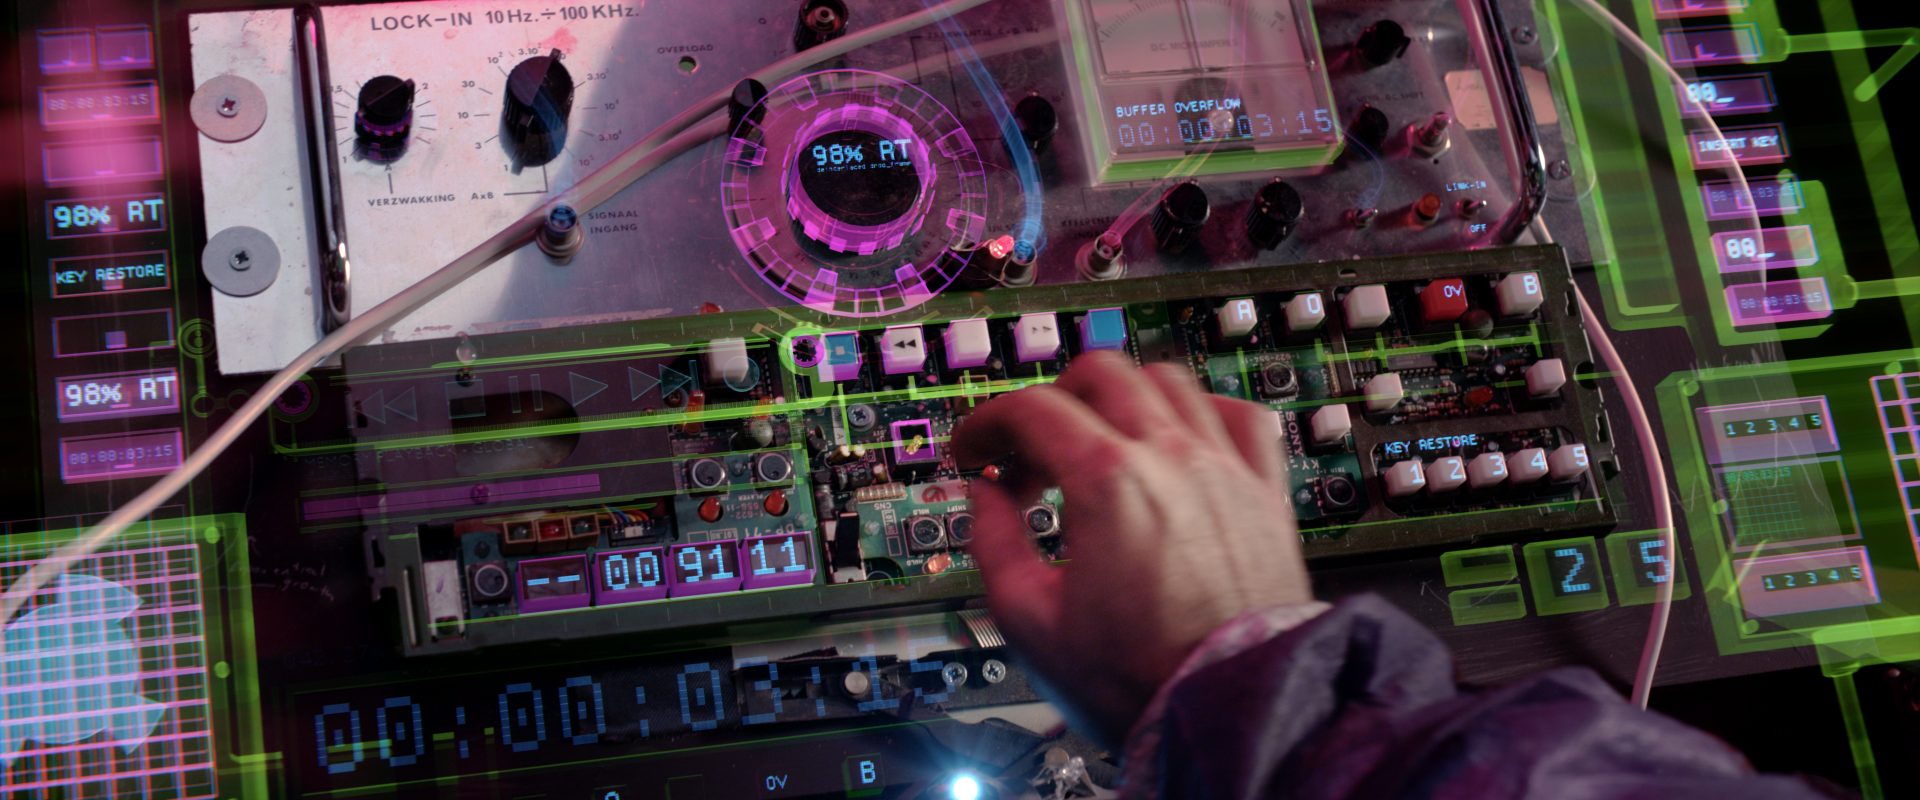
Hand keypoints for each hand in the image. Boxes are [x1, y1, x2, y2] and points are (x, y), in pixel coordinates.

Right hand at [953, 350, 1312, 746]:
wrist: (1226, 712)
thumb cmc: (1140, 679)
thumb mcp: (1030, 621)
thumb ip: (994, 543)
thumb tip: (985, 497)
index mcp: (1109, 483)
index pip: (1032, 410)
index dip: (987, 423)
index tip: (975, 452)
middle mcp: (1172, 459)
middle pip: (1101, 374)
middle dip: (1052, 401)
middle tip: (1031, 453)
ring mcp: (1224, 469)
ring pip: (1169, 382)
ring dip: (1121, 399)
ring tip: (1100, 443)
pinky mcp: (1263, 494)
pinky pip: (1240, 416)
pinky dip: (1202, 413)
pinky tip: (1182, 440)